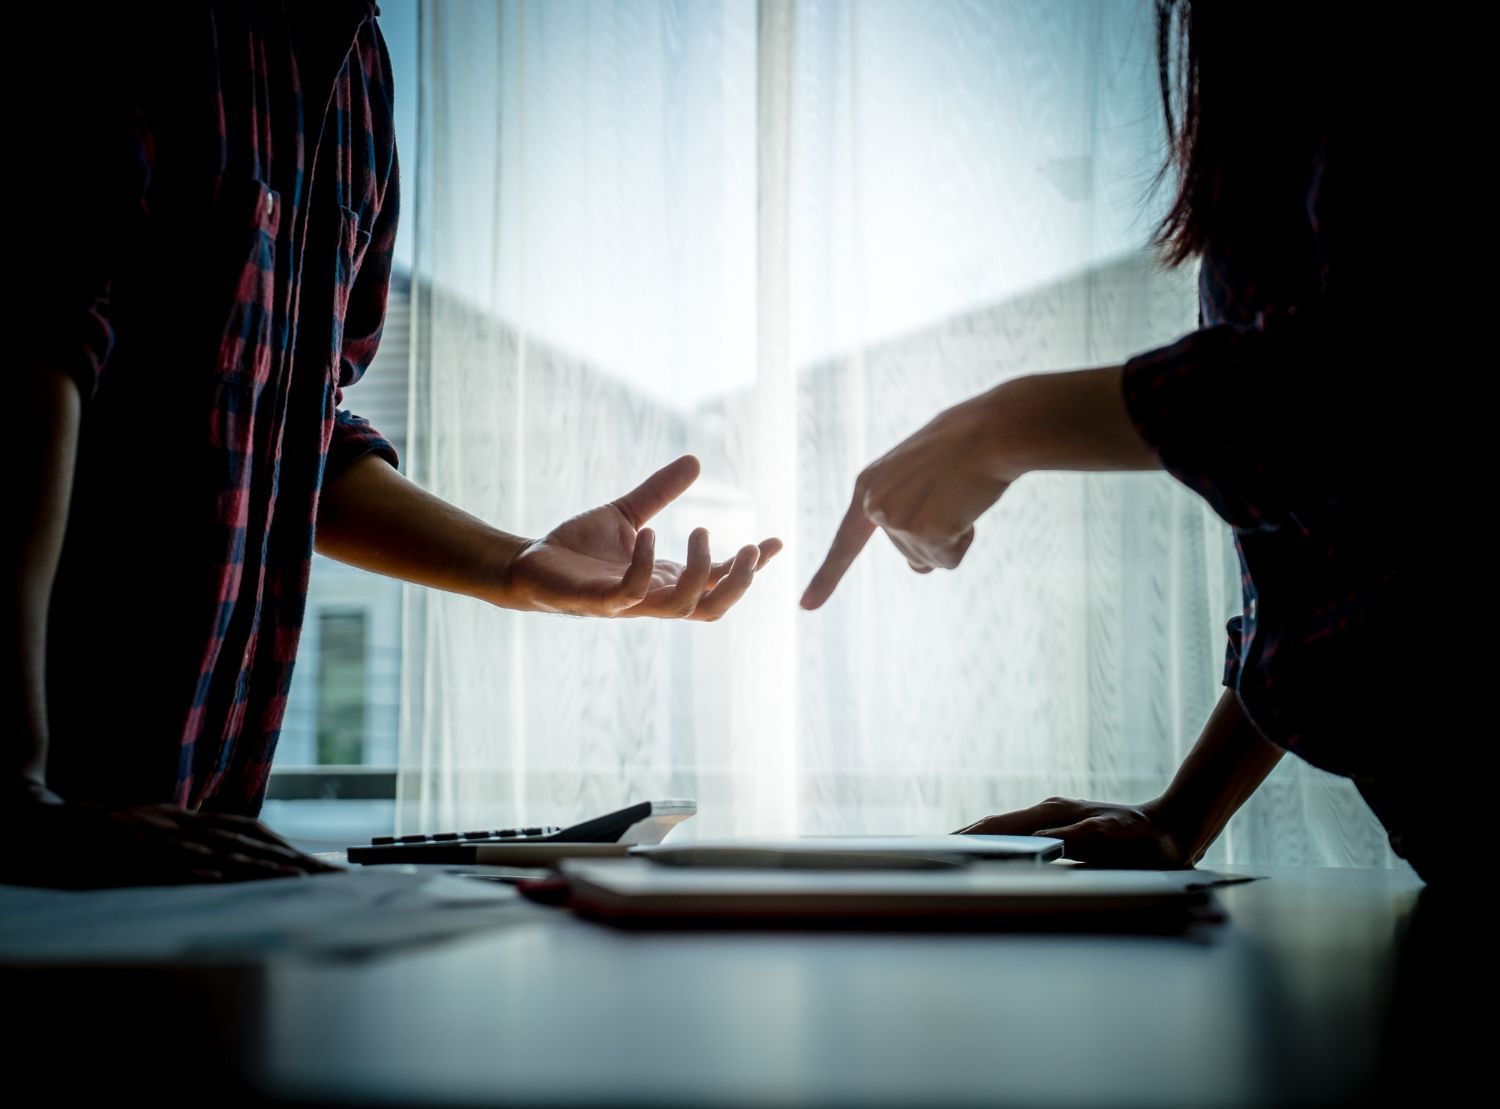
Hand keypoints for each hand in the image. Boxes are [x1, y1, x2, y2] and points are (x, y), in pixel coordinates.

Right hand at [2, 798, 343, 887]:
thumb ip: (187, 846)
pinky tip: (218, 879)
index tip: (328, 870)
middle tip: (333, 881)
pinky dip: (189, 870)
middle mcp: (174, 823)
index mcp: (183, 821)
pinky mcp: (119, 851)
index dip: (289, 849)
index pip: (249, 832)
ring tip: (297, 881)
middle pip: (244, 841)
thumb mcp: (147, 836)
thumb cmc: (91, 837)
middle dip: (291, 862)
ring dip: (256, 867)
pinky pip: (159, 863)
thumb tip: (227, 866)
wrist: (28, 823)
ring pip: (211, 851)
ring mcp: (149, 836)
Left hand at [505, 455, 782, 619]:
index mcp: (665, 580)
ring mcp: (627, 604)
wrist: (528, 564)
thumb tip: (695, 461)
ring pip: (682, 607)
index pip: (719, 582)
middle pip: (713, 608)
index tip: (776, 541)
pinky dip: (645, 567)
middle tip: (750, 548)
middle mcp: (653, 597)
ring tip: (703, 530)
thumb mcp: (627, 513)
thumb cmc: (577, 548)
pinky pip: (631, 594)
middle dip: (739, 583)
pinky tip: (649, 535)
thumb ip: (660, 493)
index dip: (751, 566)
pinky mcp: (596, 602)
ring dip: (702, 573)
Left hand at [801, 368, 1154, 608]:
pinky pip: (948, 560)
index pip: (845, 541)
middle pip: (906, 549)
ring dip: (952, 536)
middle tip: (952, 491)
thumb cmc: (962, 450)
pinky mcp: (924, 532)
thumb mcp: (922, 481)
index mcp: (868, 486)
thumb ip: (908, 519)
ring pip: (928, 559)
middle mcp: (874, 504)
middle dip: (936, 531)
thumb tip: (917, 568)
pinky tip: (967, 507)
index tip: (806, 606)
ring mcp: (897, 520)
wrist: (990, 432)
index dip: (826, 577)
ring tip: (960, 495)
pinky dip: (964, 541)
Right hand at [956, 797, 1201, 868]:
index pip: (999, 826)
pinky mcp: (1063, 829)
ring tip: (952, 857)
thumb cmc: (1148, 838)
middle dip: (964, 839)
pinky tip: (994, 859)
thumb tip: (1045, 840)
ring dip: (980, 842)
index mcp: (1053, 813)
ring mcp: (1054, 818)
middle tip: (932, 854)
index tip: (942, 848)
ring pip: (1006, 831)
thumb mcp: (1118, 838)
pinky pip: (1021, 838)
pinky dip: (1000, 847)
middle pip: (995, 825)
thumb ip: (1083, 835)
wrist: (1175, 826)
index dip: (969, 838)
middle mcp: (1048, 812)